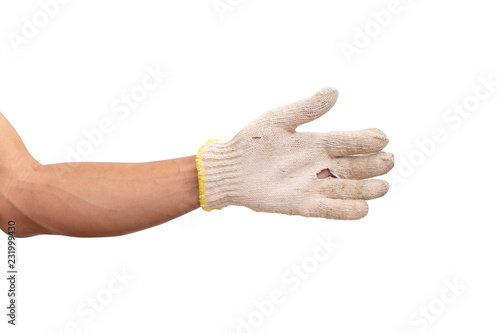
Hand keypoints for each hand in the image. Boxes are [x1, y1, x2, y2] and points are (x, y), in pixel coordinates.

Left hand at [197, 87, 393, 219]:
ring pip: (349, 189)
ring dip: (367, 188)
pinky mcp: (303, 205)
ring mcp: (314, 187)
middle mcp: (320, 165)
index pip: (350, 141)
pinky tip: (363, 208)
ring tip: (382, 186)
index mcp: (318, 143)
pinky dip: (348, 210)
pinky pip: (331, 210)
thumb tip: (335, 90)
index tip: (382, 137)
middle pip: (356, 166)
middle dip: (374, 164)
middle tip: (388, 161)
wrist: (230, 169)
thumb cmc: (252, 142)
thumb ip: (307, 109)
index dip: (368, 139)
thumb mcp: (278, 120)